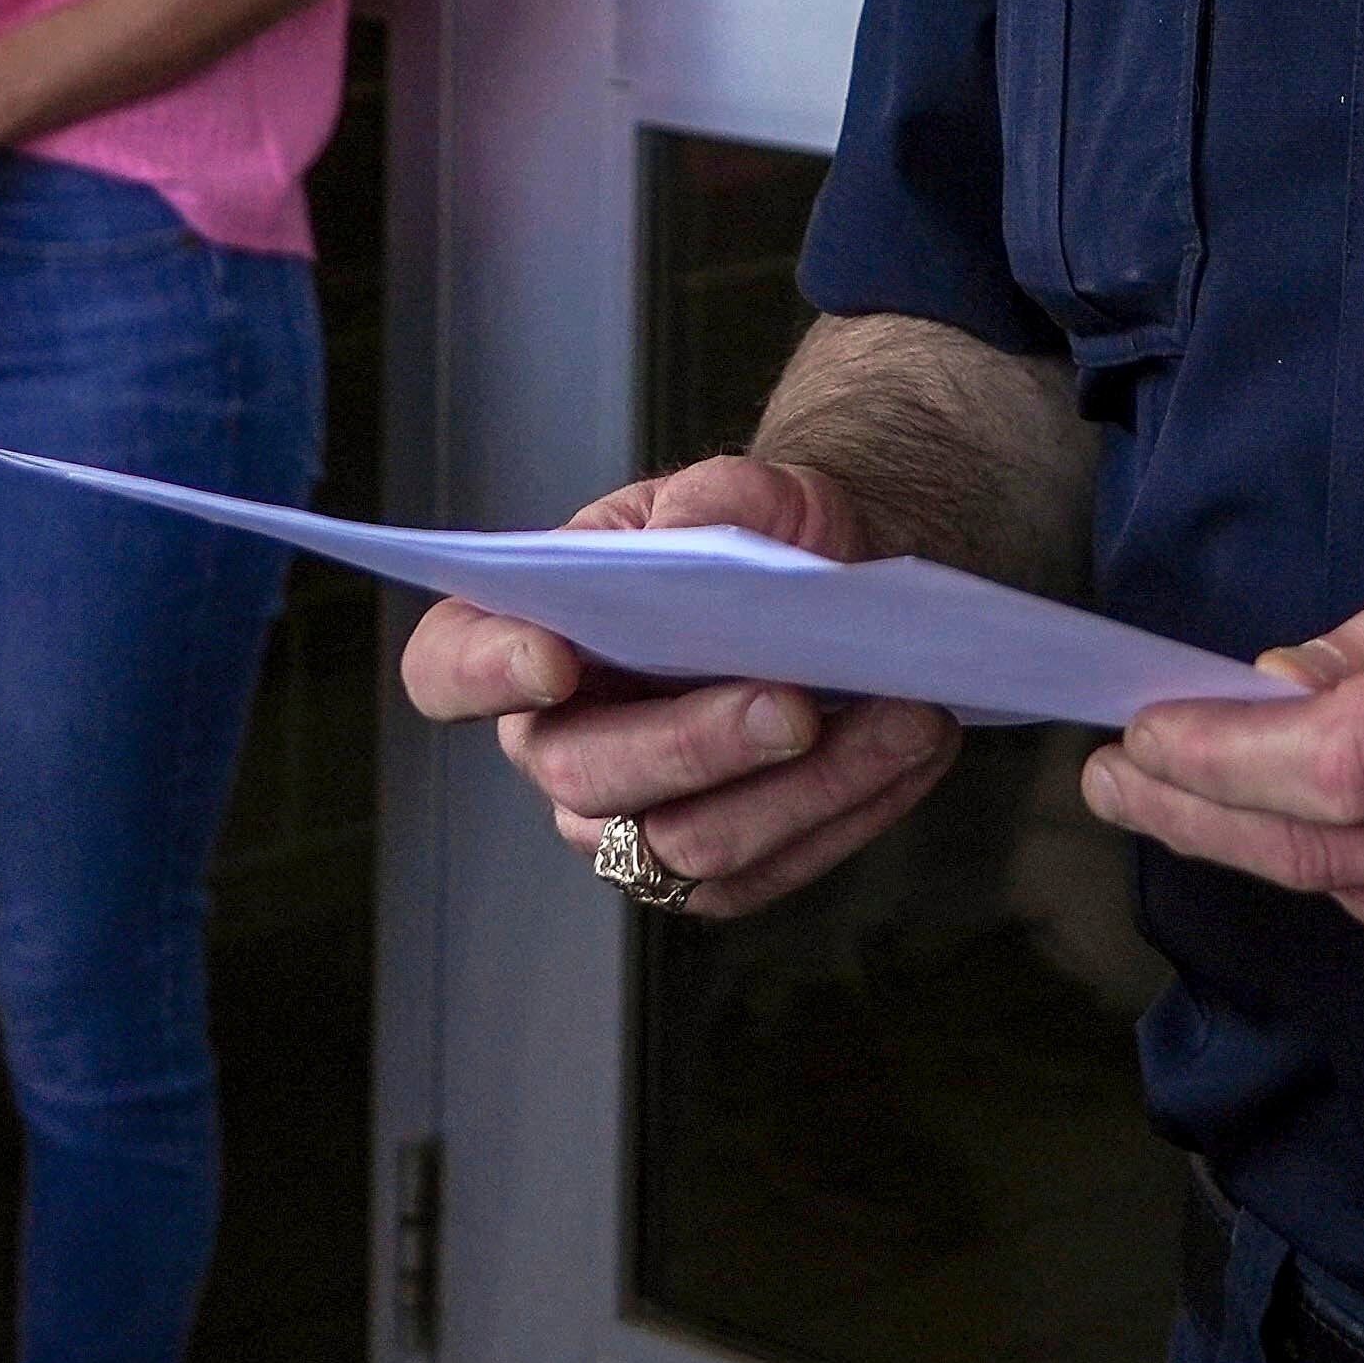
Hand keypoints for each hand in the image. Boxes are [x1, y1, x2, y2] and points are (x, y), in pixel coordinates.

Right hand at [399, 455, 967, 921]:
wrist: (840, 588)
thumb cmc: (764, 535)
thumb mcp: (750, 490)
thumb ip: (715, 500)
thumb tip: (682, 543)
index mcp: (525, 633)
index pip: (449, 666)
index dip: (482, 670)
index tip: (554, 655)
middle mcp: (558, 743)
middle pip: (588, 774)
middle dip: (695, 742)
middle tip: (794, 704)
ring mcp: (628, 822)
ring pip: (690, 844)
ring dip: (805, 786)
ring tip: (904, 715)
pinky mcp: (714, 872)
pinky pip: (770, 870)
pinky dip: (851, 809)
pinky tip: (913, 746)